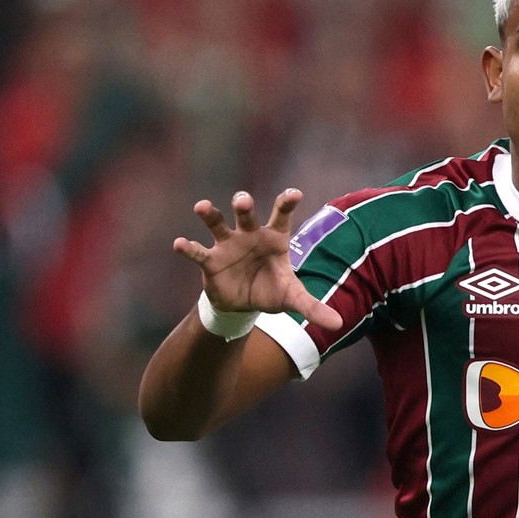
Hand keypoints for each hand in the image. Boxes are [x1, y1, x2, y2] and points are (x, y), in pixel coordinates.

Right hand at [173, 189, 343, 330]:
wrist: (244, 305)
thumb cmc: (271, 290)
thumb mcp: (293, 298)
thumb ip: (313, 307)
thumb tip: (338, 325)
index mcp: (274, 237)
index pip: (282, 215)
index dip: (286, 202)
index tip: (294, 193)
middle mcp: (250, 234)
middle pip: (247, 215)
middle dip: (243, 205)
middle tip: (242, 201)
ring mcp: (229, 245)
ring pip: (218, 224)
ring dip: (210, 215)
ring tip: (202, 206)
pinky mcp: (211, 260)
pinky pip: (198, 252)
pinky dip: (189, 248)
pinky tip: (180, 243)